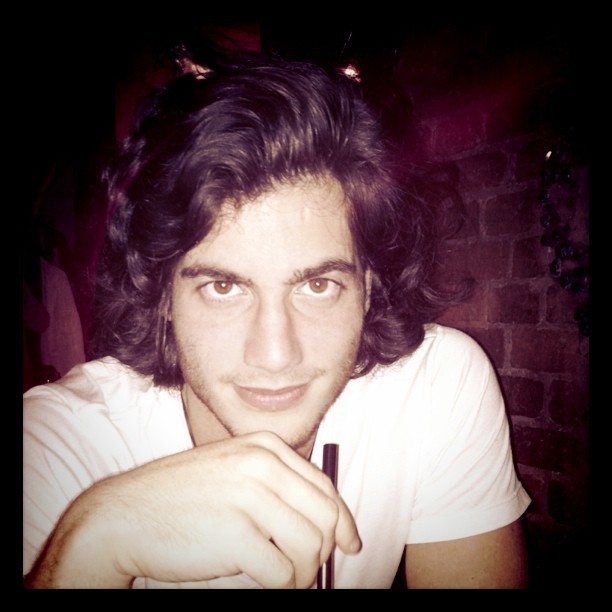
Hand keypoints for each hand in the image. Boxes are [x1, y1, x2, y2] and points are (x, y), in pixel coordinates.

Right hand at [29, 431, 360, 587]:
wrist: (126, 514)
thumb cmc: (182, 498)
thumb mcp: (235, 474)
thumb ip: (279, 488)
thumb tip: (331, 525)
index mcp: (265, 447)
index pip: (325, 486)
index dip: (343, 521)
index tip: (349, 543)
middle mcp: (262, 465)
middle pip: (326, 517)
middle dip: (324, 549)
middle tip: (307, 567)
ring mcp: (249, 497)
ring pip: (312, 546)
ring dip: (304, 572)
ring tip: (285, 578)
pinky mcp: (237, 535)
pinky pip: (285, 573)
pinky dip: (285, 586)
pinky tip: (269, 583)